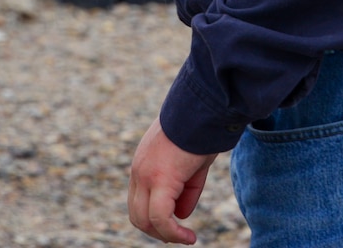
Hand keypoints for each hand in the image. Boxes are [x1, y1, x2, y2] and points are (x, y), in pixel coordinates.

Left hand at [127, 118, 218, 243]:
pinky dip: (173, 232)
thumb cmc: (202, 131)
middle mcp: (139, 170)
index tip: (177, 223)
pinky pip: (161, 217)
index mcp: (143, 164)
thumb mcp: (193, 165)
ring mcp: (146, 174)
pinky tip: (188, 237)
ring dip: (165, 233)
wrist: (204, 108)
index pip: (140, 201)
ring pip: (146, 219)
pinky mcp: (160, 178)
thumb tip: (181, 215)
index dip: (155, 218)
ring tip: (186, 238)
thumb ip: (185, 190)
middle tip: (179, 235)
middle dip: (158, 230)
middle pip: (138, 214)